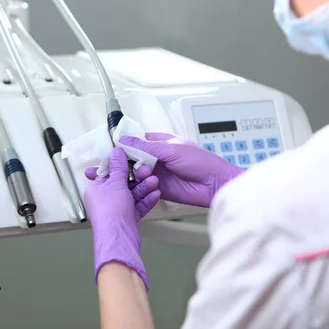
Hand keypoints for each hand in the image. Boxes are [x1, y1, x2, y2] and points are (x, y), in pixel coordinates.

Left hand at [84, 147, 160, 290]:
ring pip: (133, 195)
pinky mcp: (127, 218)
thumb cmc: (110, 211)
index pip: (109, 172)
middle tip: (148, 171)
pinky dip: (147, 200)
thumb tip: (116, 151)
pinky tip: (156, 194)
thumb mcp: (115, 183)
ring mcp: (117, 209)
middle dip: (138, 177)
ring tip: (155, 182)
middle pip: (123, 183)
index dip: (121, 165)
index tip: (133, 158)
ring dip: (144, 188)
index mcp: (96, 189)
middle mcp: (105, 199)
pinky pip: (138, 206)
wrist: (118, 238)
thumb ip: (118, 167)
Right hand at [119, 133, 244, 207]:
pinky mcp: (158, 188)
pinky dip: (139, 186)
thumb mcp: (170, 149)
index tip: (113, 148)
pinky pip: (143, 187)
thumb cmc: (200, 162)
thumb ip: (145, 147)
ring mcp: (157, 173)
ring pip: (136, 173)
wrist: (214, 185)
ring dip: (133, 174)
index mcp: (160, 143)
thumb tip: (124, 140)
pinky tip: (140, 185)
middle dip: (125, 161)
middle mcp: (157, 157)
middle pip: (133, 158)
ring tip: (138, 175)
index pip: (137, 141)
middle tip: (115, 165)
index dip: (125, 144)